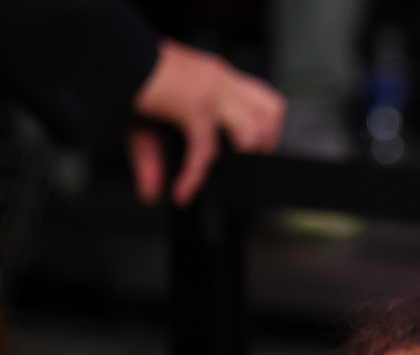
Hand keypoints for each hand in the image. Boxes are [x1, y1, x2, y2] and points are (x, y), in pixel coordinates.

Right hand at [128, 39, 286, 206]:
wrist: (109, 54)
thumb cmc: (127, 79)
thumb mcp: (145, 124)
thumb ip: (153, 161)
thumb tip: (151, 195)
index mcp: (218, 76)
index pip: (262, 97)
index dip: (266, 127)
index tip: (257, 151)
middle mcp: (220, 80)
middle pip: (272, 110)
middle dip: (267, 142)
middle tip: (247, 163)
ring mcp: (211, 93)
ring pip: (252, 130)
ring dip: (243, 158)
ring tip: (226, 175)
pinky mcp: (194, 106)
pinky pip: (205, 149)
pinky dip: (194, 176)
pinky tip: (182, 191)